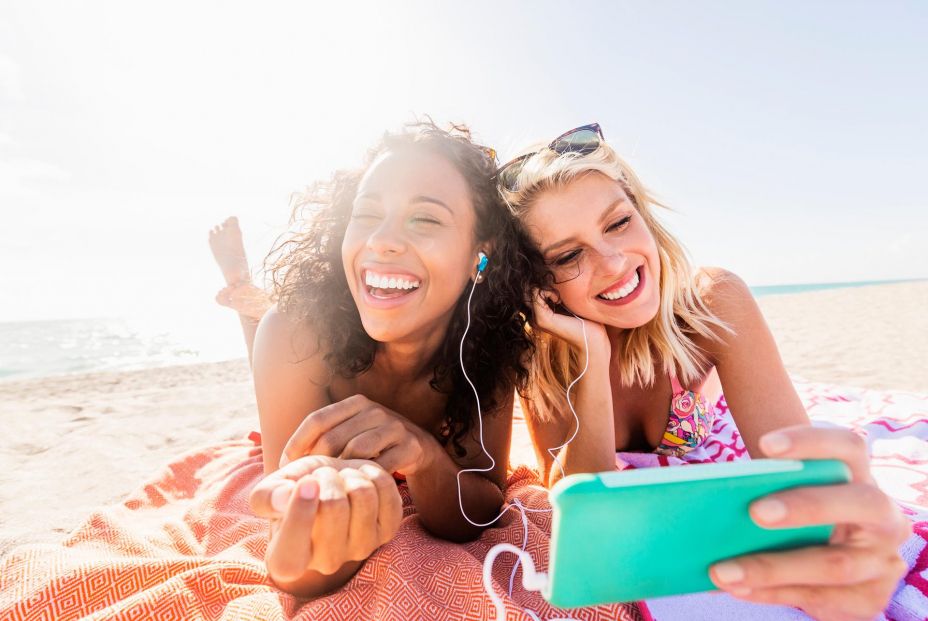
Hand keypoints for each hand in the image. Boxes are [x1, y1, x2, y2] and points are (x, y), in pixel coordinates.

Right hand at [250, 455, 402, 578]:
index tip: (306, 481)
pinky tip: (358, 479)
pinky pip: (386, 490)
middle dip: (326, 477)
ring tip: (339, 478)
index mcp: (287, 561)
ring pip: (363, 494)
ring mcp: (361, 549)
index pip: (293, 545)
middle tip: (321, 476)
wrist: (327, 489)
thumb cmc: (292, 490)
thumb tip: (285, 497)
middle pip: (333, 506)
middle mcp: (326, 564)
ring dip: (349, 474)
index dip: (301, 509)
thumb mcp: (269, 491)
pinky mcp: (387, 530)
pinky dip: (372, 473)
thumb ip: (266, 496)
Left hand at [280, 395, 435, 475]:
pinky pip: (382, 466)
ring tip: (330, 489)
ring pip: (357, 451)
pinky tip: (355, 493)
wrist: (418, 448)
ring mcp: (394, 427)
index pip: (317, 420)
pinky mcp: (411, 446)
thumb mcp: (350, 434)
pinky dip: (365, 481)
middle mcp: (374, 410)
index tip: (285, 466)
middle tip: (306, 486)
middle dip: (316, 464)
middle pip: (333, 438)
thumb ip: (324, 439)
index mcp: (355, 403)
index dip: (297, 443)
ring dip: (341, 473)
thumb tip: (284, 462)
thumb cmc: (373, 446)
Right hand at [531, 289, 607, 352]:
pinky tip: (558, 300)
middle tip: (558, 293)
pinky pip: (536, 293)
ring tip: (558, 297)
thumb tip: (546, 275)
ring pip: (530, 290)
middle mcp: (534, 318)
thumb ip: (555, 293)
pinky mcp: (542, 319)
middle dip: (542, 285)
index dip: (542, 285)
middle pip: (527, 290)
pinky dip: (547, 291)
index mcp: (539, 315)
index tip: (558, 292)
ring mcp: (536, 319)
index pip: (530, 290)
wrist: (592, 338)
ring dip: (545, 288)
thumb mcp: (567, 302)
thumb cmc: (585, 319)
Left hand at [710, 425, 910, 619]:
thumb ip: (772, 491)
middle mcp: (885, 517)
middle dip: (807, 506)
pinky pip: (819, 597)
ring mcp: (882, 561)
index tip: (765, 445)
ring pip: (834, 564)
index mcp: (862, 478)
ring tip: (722, 570)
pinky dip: (772, 593)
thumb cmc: (806, 521)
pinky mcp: (871, 599)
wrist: (840, 573)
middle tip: (755, 512)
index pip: (849, 447)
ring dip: (772, 567)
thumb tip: (715, 496)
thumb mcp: (797, 501)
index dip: (811, 442)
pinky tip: (739, 589)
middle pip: (860, 503)